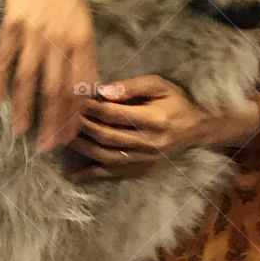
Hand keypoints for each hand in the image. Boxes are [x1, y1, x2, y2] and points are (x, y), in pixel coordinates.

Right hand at [0, 0, 97, 151]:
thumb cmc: (66, 3)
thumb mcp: (84, 28)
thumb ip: (85, 60)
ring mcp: (33, 33)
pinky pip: (4, 59)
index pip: (80, 86)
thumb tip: (88, 96)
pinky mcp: (11, 26)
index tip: (70, 138)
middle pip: (56, 87)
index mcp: (82, 41)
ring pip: (28, 77)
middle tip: (48, 146)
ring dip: (24, 106)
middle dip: (52, 120)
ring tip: (20, 131)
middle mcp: (59, 39)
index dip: (75, 115)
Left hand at [66, 75, 259, 182]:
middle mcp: (149, 143)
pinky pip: (113, 174)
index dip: (91, 107)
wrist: (198, 129)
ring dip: (81, 148)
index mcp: (155, 119)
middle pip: (106, 136)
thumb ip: (132, 86)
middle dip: (80, 126)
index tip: (72, 98)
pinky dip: (92, 175)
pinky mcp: (141, 170)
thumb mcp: (160, 85)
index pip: (114, 114)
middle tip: (60, 117)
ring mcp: (145, 159)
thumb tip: (103, 91)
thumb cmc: (177, 102)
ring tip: (62, 138)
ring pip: (106, 156)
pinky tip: (73, 175)